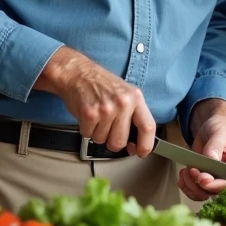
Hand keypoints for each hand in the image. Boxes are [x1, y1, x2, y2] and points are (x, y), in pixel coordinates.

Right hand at [33, 46, 155, 158]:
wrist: (78, 72)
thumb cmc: (102, 84)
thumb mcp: (126, 93)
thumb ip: (134, 115)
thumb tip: (137, 142)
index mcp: (135, 98)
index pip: (148, 127)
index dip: (145, 145)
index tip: (141, 152)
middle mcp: (122, 103)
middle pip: (120, 141)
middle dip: (113, 142)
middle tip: (109, 130)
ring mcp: (106, 109)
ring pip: (102, 140)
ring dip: (98, 133)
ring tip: (98, 117)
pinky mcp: (89, 114)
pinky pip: (88, 135)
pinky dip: (86, 129)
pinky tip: (88, 116)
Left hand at [177, 99, 225, 201]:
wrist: (211, 128)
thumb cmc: (219, 128)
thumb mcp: (219, 133)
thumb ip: (215, 146)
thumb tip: (211, 159)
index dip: (216, 185)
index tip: (203, 179)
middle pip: (215, 192)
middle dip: (200, 185)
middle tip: (191, 170)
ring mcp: (214, 179)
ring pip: (203, 194)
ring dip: (191, 186)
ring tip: (184, 171)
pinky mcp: (203, 179)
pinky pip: (195, 191)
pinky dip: (186, 186)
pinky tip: (182, 176)